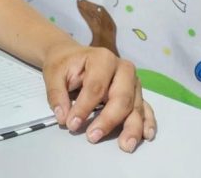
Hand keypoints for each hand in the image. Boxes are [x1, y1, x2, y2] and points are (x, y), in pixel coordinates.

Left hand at [42, 43, 156, 151]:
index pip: (96, 87)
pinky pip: (146, 108)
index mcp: (102, 59)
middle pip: (121, 98)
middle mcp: (123, 69)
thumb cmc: (65, 63)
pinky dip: (147, 122)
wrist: (72, 56)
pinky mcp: (137, 93)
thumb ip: (57, 94)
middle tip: (93, 137)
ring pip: (135, 106)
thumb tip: (63, 117)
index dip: (84, 107)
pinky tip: (146, 135)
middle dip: (108, 120)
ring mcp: (133, 82)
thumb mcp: (53, 73)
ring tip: (126, 145)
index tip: (72, 124)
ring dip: (132, 127)